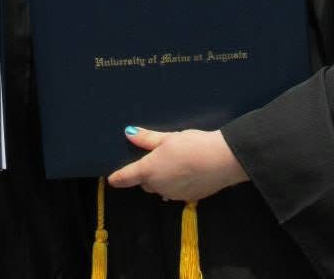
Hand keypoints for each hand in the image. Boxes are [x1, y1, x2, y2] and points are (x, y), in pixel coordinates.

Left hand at [107, 126, 248, 202]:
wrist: (222, 161)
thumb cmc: (192, 145)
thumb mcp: (168, 137)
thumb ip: (147, 138)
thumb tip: (129, 134)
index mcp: (149, 170)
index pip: (126, 177)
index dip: (117, 177)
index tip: (111, 179)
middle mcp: (158, 186)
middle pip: (145, 182)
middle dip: (146, 173)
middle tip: (155, 156)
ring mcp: (173, 195)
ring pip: (160, 187)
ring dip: (161, 178)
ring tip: (174, 161)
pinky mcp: (188, 198)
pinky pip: (174, 191)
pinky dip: (175, 183)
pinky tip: (186, 171)